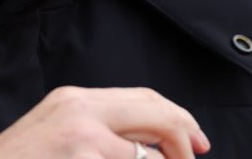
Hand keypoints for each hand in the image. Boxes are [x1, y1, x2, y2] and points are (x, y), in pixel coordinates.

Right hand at [0, 86, 210, 158]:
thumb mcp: (55, 131)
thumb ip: (97, 129)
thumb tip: (148, 146)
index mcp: (75, 99)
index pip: (142, 98)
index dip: (176, 116)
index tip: (195, 137)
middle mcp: (81, 111)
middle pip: (155, 113)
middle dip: (184, 137)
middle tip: (196, 155)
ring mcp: (82, 140)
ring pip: (146, 155)